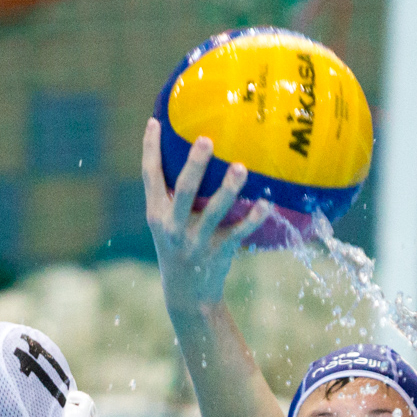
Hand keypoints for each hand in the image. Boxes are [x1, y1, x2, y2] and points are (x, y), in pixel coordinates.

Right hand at [142, 119, 270, 312]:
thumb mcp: (166, 223)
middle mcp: (172, 226)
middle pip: (183, 190)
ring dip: (228, 189)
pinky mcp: (218, 252)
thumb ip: (172, 195)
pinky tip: (267, 202)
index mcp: (156, 214)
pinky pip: (239, 232)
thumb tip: (191, 153)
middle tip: (206, 140)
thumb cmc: (179, 246)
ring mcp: (195, 240)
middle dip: (194, 165)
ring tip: (241, 167)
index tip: (156, 121)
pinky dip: (253, 218)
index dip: (150, 148)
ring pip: (213, 211)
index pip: (149, 176)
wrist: (186, 295)